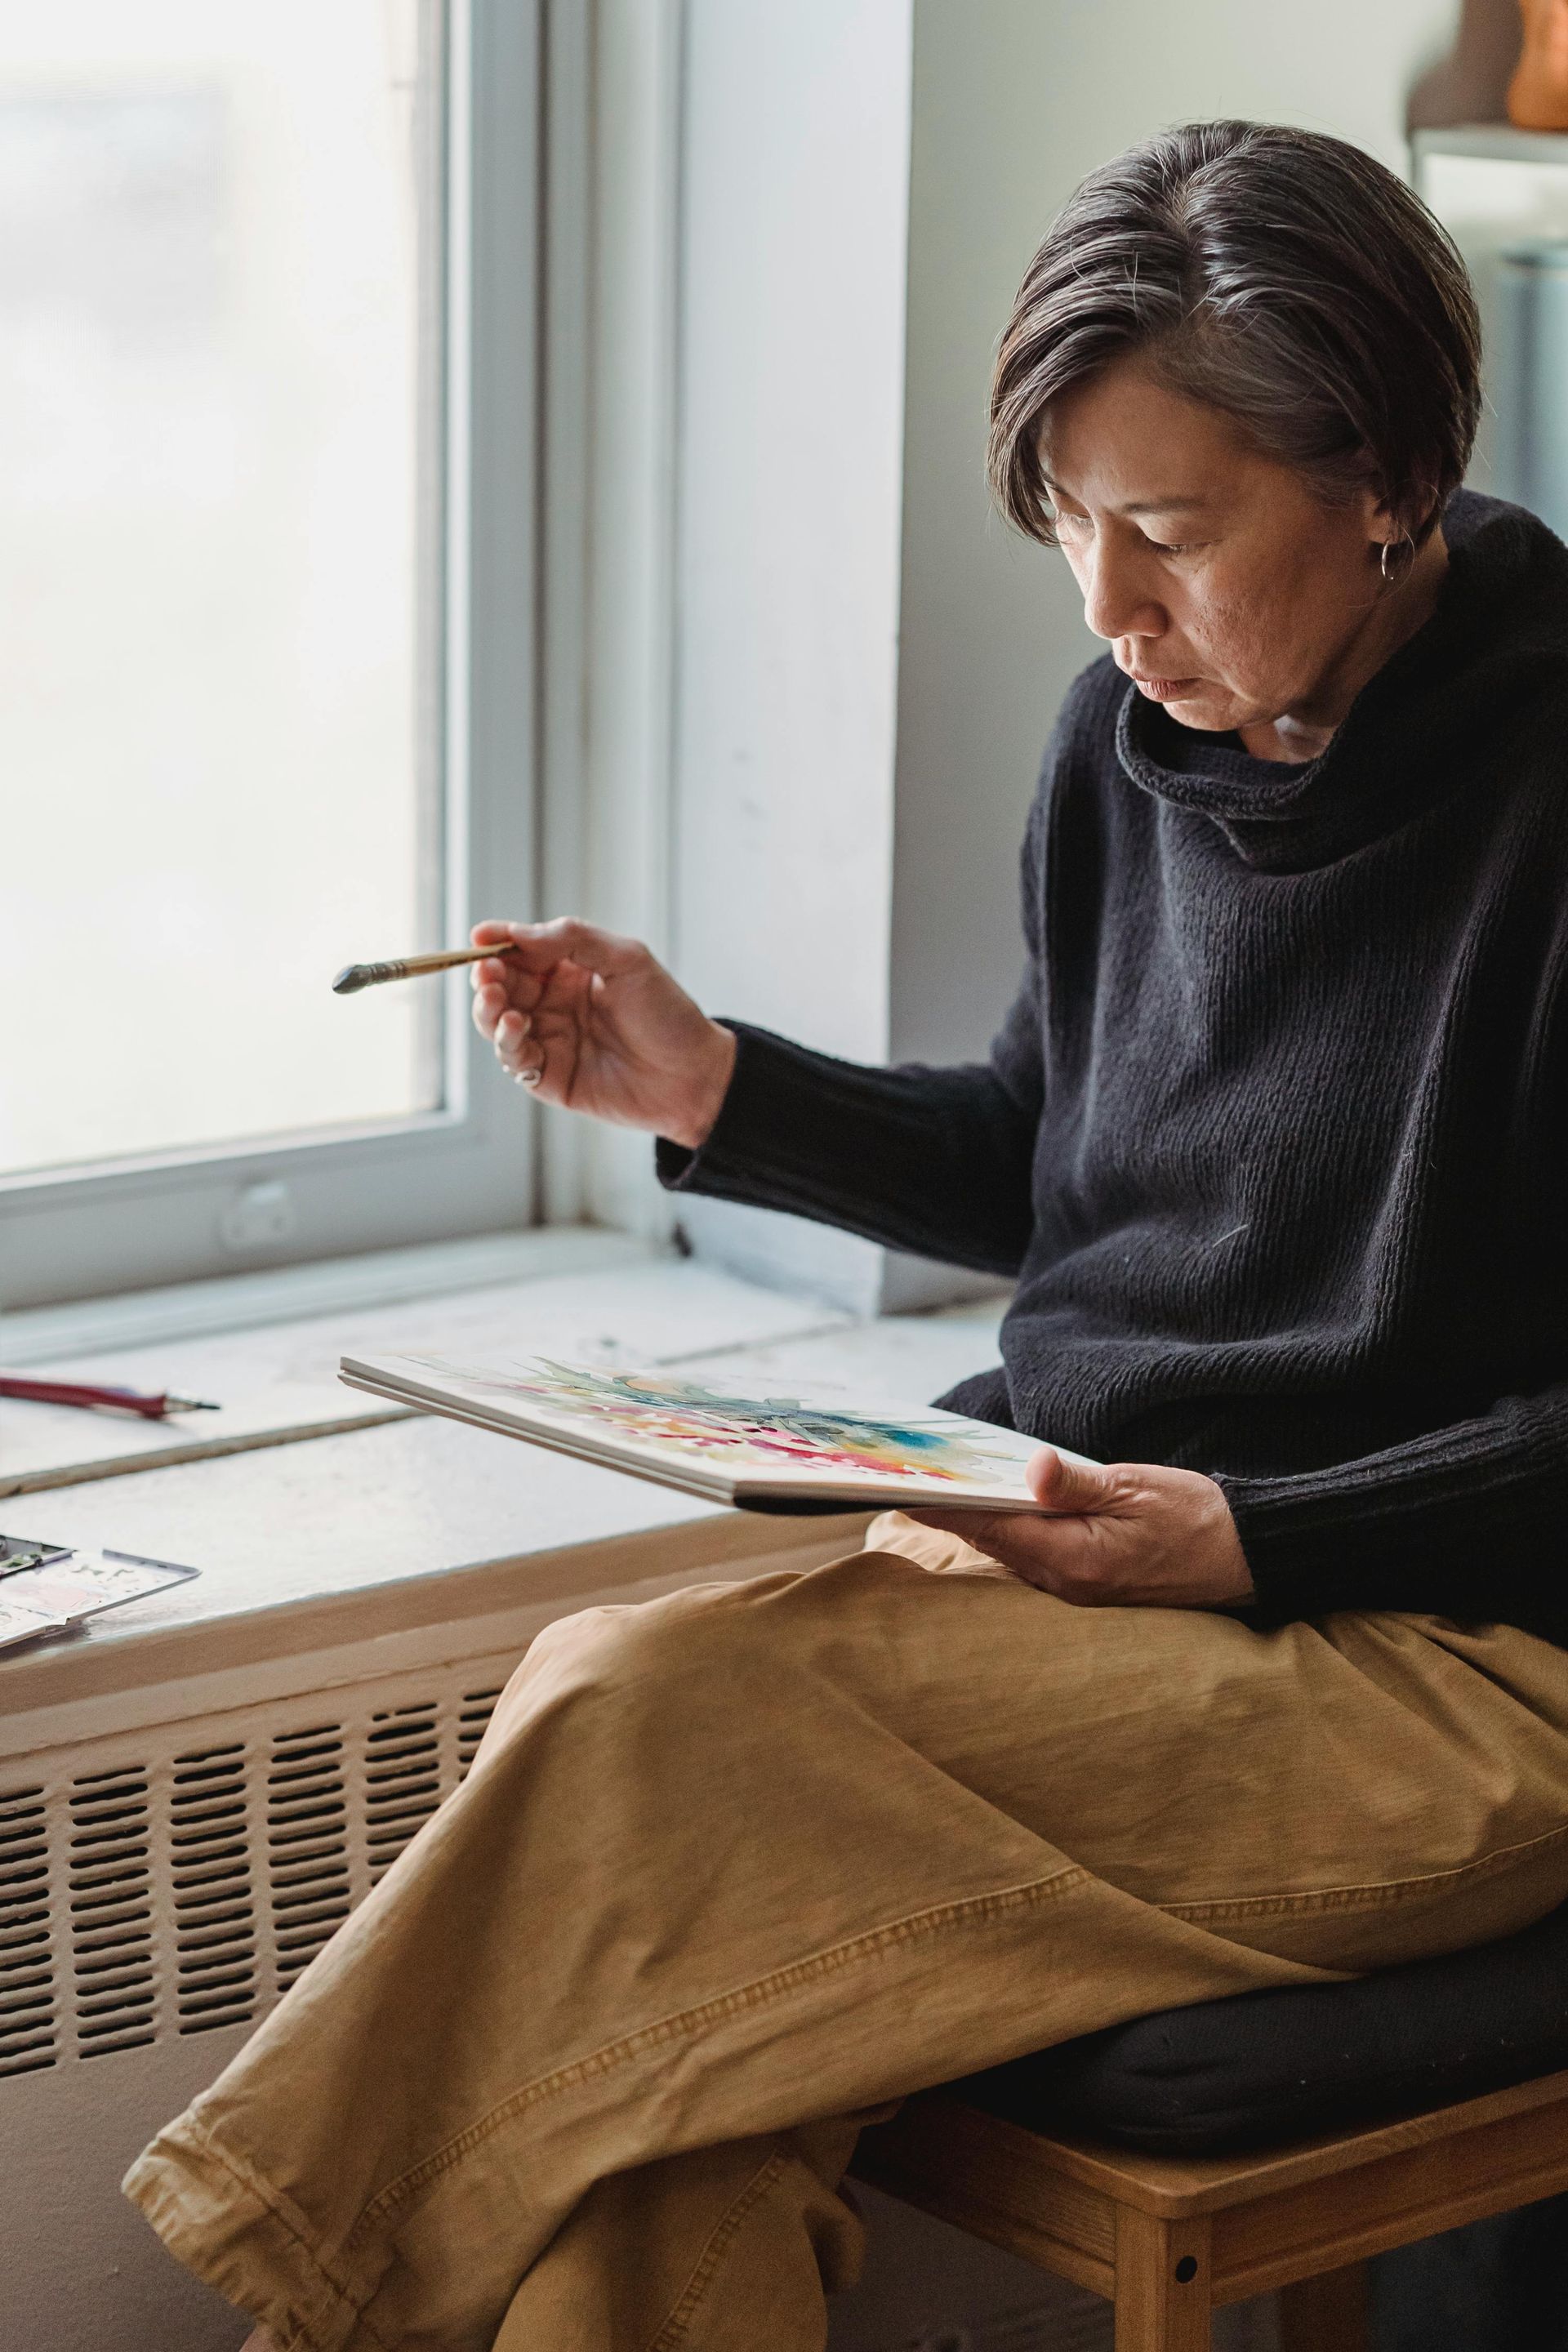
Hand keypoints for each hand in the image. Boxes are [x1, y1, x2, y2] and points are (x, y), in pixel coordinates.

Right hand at [468, 919, 736, 1148]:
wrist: (695, 1075)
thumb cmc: (668, 1014)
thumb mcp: (626, 960)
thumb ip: (572, 940)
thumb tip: (515, 933)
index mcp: (571, 972)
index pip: (522, 952)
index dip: (499, 944)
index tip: (481, 938)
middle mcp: (555, 1005)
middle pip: (503, 986)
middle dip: (488, 978)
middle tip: (487, 973)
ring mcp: (550, 1041)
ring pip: (498, 1022)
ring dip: (490, 1009)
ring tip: (499, 1000)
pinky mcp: (550, 1079)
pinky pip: (514, 1059)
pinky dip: (507, 1042)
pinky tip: (518, 1026)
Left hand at [908, 1448, 1254, 1608]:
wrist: (1246, 1556)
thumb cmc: (1195, 1517)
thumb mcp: (1135, 1487)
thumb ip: (1077, 1483)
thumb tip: (1032, 1470)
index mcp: (1074, 1558)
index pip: (991, 1528)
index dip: (946, 1506)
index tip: (907, 1486)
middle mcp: (1066, 1584)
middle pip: (992, 1543)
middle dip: (954, 1512)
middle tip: (912, 1478)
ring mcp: (1075, 1592)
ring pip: (1008, 1554)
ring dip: (978, 1523)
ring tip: (943, 1487)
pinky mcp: (1087, 1589)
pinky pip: (1032, 1561)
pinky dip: (1009, 1534)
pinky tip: (997, 1509)